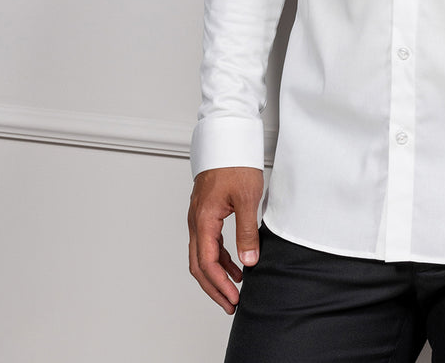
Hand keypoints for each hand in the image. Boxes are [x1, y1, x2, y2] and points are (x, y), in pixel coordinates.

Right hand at [188, 166, 263, 312]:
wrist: (228, 139)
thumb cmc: (235, 163)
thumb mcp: (247, 198)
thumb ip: (247, 232)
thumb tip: (248, 262)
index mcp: (203, 219)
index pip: (206, 262)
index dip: (219, 285)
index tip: (233, 299)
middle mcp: (196, 220)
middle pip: (198, 264)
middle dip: (214, 288)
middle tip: (231, 305)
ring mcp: (199, 216)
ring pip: (202, 255)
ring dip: (216, 275)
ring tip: (235, 290)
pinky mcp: (206, 212)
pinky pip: (208, 242)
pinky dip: (220, 258)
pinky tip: (236, 265)